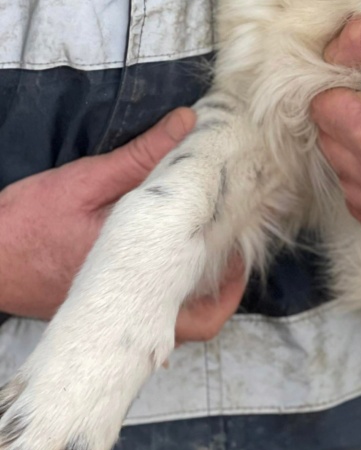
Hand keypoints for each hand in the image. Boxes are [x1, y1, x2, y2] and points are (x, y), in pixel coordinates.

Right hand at [0, 109, 244, 341]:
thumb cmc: (26, 224)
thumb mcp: (85, 181)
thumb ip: (140, 156)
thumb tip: (187, 123)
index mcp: (132, 275)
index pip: (201, 284)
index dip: (233, 260)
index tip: (246, 226)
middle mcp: (131, 309)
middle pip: (203, 321)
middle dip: (229, 286)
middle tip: (240, 245)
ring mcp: (119, 322)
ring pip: (184, 325)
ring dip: (207, 294)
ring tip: (219, 251)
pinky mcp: (108, 319)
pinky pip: (159, 320)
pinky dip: (179, 296)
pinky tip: (181, 260)